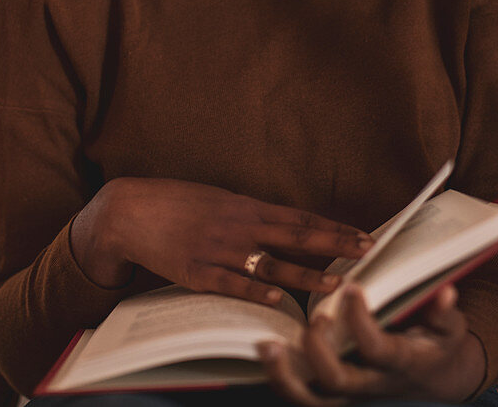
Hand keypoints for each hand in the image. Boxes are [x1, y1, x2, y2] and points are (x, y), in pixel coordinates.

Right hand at [72, 177, 373, 304]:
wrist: (131, 211)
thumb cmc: (177, 203)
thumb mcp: (220, 199)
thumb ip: (251, 214)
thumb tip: (284, 225)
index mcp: (247, 207)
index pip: (301, 218)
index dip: (334, 227)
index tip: (364, 235)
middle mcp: (240, 226)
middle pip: (298, 237)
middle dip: (335, 245)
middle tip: (367, 252)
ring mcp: (220, 250)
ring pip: (273, 263)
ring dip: (307, 275)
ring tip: (336, 284)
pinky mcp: (198, 271)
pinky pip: (233, 283)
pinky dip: (257, 289)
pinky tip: (279, 298)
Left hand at [259, 284, 485, 405]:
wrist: (435, 380)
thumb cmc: (438, 345)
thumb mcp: (450, 329)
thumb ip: (444, 315)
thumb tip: (445, 293)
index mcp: (400, 363)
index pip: (376, 348)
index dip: (360, 321)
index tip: (351, 288)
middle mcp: (371, 383)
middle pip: (337, 380)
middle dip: (319, 350)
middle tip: (317, 317)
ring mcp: (350, 393)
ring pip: (311, 399)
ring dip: (284, 375)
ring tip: (267, 344)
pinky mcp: (335, 394)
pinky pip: (303, 396)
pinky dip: (281, 378)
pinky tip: (265, 350)